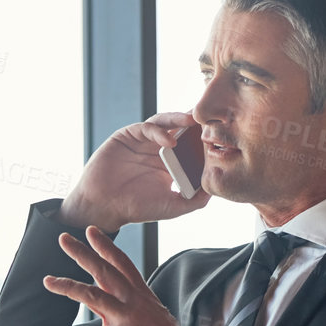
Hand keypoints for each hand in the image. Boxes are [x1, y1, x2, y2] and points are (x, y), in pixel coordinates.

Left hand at [43, 226, 204, 325]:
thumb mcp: (151, 319)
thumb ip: (127, 309)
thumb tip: (106, 308)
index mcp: (142, 296)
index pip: (122, 264)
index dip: (106, 247)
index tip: (91, 231)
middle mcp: (134, 303)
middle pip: (104, 271)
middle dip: (82, 253)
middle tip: (63, 239)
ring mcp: (127, 321)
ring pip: (92, 296)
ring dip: (68, 286)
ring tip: (48, 281)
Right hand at [59, 112, 209, 231]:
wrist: (104, 206)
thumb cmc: (136, 208)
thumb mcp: (172, 206)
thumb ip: (195, 200)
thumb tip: (215, 189)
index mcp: (170, 163)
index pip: (192, 145)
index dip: (204, 140)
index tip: (220, 138)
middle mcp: (158, 148)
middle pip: (181, 129)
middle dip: (195, 123)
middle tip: (211, 118)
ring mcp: (143, 140)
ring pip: (165, 122)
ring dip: (179, 119)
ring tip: (193, 121)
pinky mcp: (128, 135)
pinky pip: (147, 127)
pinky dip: (159, 131)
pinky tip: (170, 141)